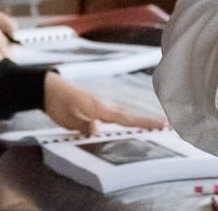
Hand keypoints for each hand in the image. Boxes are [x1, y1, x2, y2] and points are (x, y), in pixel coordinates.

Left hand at [42, 73, 166, 135]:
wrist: (49, 89)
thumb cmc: (58, 103)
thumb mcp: (68, 118)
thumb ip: (84, 125)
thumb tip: (98, 129)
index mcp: (100, 108)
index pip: (126, 118)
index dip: (144, 122)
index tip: (162, 124)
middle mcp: (105, 105)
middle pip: (131, 114)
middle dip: (149, 120)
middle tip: (168, 125)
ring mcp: (102, 105)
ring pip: (126, 113)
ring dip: (141, 118)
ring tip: (157, 124)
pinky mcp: (97, 106)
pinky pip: (118, 113)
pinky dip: (130, 117)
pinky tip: (134, 120)